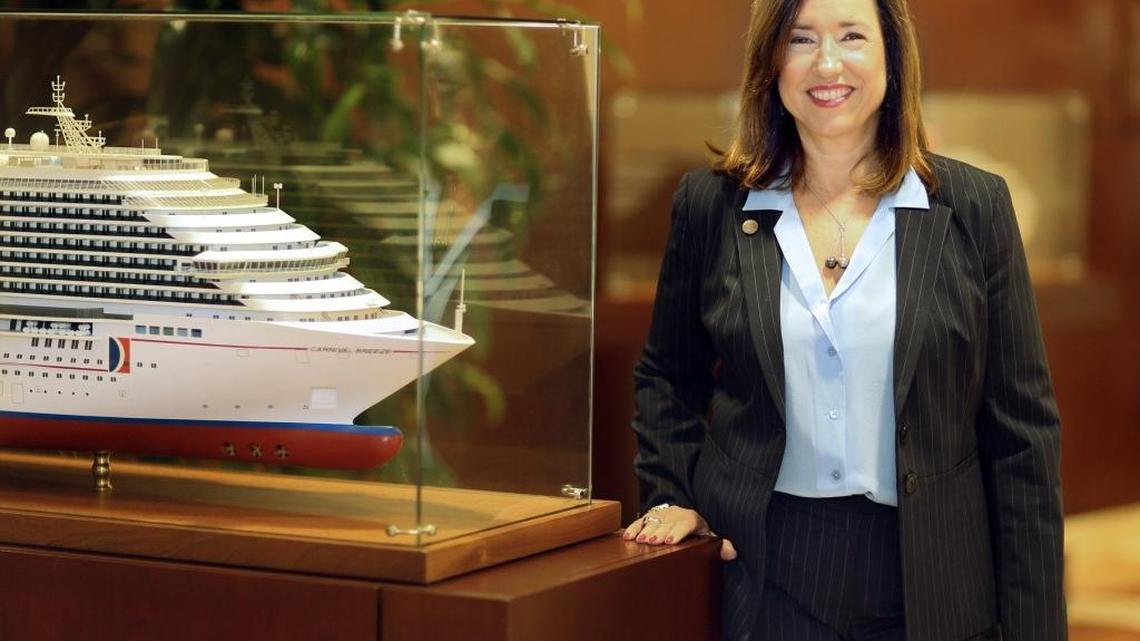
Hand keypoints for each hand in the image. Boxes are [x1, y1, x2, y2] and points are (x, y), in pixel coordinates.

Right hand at [623, 506, 737, 560]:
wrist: (686, 517)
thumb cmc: (698, 533)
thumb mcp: (710, 537)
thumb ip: (721, 546)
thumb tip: (732, 553)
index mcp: (692, 519)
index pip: (685, 523)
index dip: (677, 531)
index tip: (670, 540)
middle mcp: (676, 514)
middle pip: (667, 522)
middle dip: (659, 532)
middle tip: (652, 541)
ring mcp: (662, 514)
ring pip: (653, 521)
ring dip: (645, 530)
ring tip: (640, 540)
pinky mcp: (650, 516)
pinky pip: (641, 521)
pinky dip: (634, 528)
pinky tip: (629, 537)